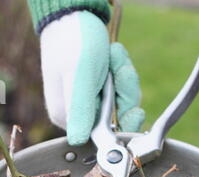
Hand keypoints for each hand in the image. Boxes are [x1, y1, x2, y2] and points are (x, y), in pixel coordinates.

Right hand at [40, 11, 144, 145]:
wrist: (75, 12)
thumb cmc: (75, 41)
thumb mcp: (80, 77)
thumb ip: (80, 110)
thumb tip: (77, 142)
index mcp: (68, 118)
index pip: (103, 137)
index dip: (121, 123)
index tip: (130, 106)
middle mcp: (78, 115)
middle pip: (116, 121)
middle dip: (124, 93)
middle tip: (118, 67)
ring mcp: (89, 103)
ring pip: (121, 105)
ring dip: (123, 78)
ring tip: (114, 54)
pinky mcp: (98, 92)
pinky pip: (121, 92)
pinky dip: (122, 72)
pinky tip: (114, 55)